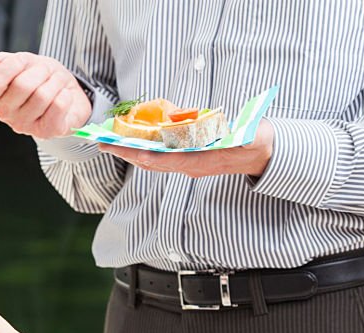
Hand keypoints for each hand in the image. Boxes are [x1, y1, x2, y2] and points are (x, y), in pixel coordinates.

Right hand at [0, 51, 91, 138]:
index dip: (13, 64)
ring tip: (57, 83)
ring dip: (56, 82)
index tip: (24, 61)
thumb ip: (5, 61)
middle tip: (48, 71)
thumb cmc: (41, 78)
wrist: (67, 94)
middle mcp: (5, 113)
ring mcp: (24, 125)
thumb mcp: (24, 62)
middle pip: (22, 85)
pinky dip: (66, 95)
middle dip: (41, 71)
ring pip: (43, 95)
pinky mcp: (45, 132)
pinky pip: (58, 106)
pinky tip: (64, 96)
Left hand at [99, 120, 275, 177]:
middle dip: (127, 153)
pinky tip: (132, 138)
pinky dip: (143, 147)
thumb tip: (245, 135)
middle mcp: (189, 165)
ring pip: (151, 159)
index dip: (149, 156)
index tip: (130, 151)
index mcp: (202, 161)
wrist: (259, 153)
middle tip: (103, 144)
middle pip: (152, 161)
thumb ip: (246, 136)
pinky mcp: (185, 157)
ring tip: (109, 143)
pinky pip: (158, 154)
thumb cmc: (254, 142)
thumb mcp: (252, 137)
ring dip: (130, 151)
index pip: (170, 160)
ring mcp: (186, 162)